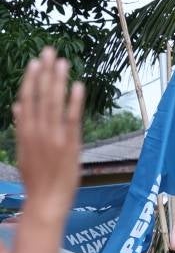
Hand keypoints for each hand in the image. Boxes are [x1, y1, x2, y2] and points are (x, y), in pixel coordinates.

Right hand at [14, 47, 84, 221]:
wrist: (45, 201)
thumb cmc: (36, 178)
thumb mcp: (22, 150)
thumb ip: (21, 126)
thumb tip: (18, 105)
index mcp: (25, 131)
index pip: (27, 99)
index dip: (31, 79)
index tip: (35, 61)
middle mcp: (37, 131)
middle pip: (40, 96)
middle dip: (45, 72)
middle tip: (49, 51)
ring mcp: (53, 137)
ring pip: (54, 103)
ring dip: (58, 81)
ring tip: (62, 62)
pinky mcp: (69, 145)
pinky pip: (72, 119)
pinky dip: (74, 102)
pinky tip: (77, 85)